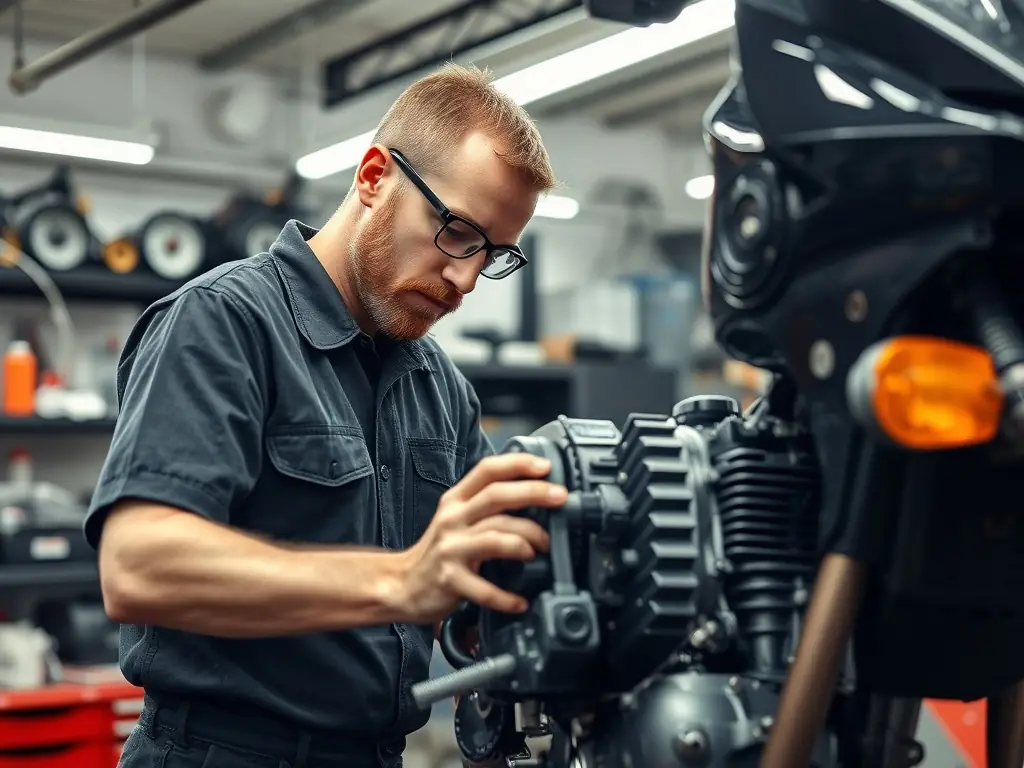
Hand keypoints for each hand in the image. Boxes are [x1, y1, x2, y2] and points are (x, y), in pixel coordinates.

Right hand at [396, 453, 566, 623]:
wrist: (401, 583)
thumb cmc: (440, 550)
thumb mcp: (457, 517)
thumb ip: (486, 504)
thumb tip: (534, 493)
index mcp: (456, 500)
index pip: (487, 470)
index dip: (518, 464)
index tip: (546, 466)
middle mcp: (452, 519)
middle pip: (496, 497)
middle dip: (533, 493)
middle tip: (561, 498)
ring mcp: (450, 549)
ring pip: (495, 537)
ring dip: (526, 542)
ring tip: (540, 551)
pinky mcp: (449, 579)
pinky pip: (485, 588)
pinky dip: (506, 596)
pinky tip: (519, 601)